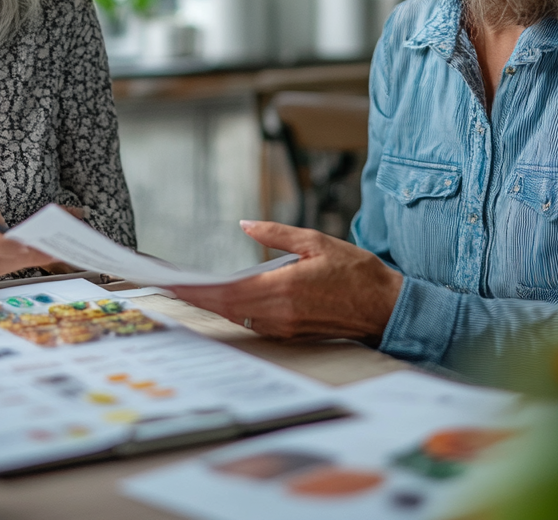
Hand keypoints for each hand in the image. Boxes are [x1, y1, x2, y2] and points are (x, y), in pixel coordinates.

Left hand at [170, 220, 402, 345]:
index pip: (230, 291)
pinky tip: (224, 301)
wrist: (385, 307)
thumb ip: (277, 235)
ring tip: (190, 291)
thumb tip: (246, 224)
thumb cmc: (356, 272)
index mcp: (284, 288)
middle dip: (199, 297)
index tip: (177, 283)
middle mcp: (281, 312)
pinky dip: (235, 312)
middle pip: (228, 307)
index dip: (200, 289)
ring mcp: (286, 326)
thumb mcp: (316, 242)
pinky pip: (255, 323)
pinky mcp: (292, 333)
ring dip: (214, 305)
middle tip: (172, 287)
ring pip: (239, 317)